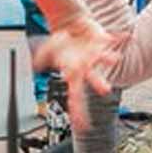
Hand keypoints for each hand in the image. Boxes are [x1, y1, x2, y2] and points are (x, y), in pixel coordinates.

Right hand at [35, 13, 121, 130]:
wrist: (71, 26)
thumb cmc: (62, 40)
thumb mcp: (49, 49)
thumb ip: (42, 57)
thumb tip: (34, 65)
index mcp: (74, 72)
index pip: (76, 95)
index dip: (78, 111)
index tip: (83, 125)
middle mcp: (86, 66)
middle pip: (92, 79)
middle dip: (98, 84)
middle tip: (104, 90)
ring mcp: (94, 55)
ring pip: (101, 60)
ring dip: (107, 57)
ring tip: (113, 59)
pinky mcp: (99, 42)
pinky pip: (106, 41)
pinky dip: (111, 39)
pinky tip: (116, 38)